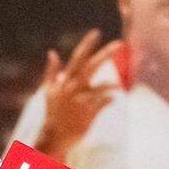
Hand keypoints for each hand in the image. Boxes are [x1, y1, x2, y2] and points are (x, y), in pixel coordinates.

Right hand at [34, 29, 119, 159]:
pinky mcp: (89, 112)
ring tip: (118, 86)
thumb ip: (51, 71)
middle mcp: (73, 87)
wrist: (55, 136)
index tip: (96, 32)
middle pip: (92, 66)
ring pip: (102, 86)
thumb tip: (51, 52)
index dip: (87, 44)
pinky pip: (105, 101)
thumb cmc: (54, 112)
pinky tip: (112, 98)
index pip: (77, 58)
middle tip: (120, 44)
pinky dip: (110, 98)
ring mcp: (82, 100)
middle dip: (106, 54)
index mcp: (65, 80)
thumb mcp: (49, 90)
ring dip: (112, 85)